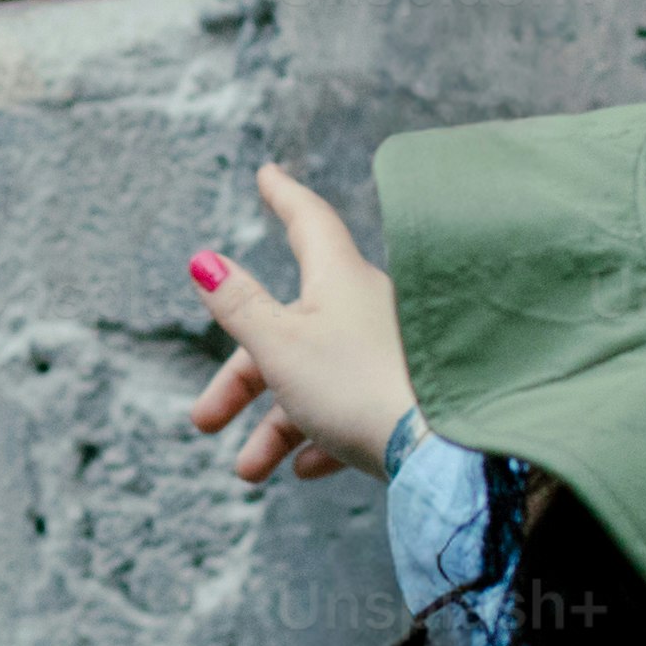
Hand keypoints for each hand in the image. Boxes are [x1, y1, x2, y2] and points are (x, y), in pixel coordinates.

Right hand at [186, 161, 407, 484]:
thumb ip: (240, 306)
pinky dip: (321, 436)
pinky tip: (303, 470)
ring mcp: (388, 355)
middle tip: (204, 420)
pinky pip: (352, 412)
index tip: (268, 175)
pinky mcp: (404, 400)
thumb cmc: (357, 388)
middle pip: (290, 328)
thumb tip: (203, 260)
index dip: (283, 197)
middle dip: (242, 379)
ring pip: (316, 380)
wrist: (441, 452)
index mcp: (339, 281)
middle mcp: (366, 310)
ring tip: (248, 470)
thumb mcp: (281, 346)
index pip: (307, 222)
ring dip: (275, 426)